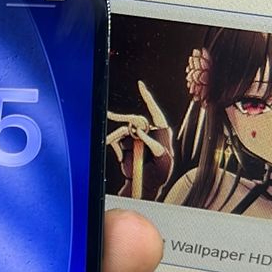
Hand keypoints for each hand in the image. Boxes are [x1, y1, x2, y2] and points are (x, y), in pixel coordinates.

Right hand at [107, 80, 174, 200]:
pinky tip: (121, 159)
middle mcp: (147, 132)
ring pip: (121, 131)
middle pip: (133, 120)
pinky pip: (115, 140)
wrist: (145, 186)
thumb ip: (152, 143)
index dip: (147, 97)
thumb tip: (140, 131)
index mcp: (161, 132)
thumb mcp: (162, 160)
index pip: (154, 111)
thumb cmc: (159, 173)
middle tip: (109, 116)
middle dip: (122, 120)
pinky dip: (115, 148)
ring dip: (117, 141)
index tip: (139, 85)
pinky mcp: (125, 145)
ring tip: (121, 156)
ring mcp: (135, 138)